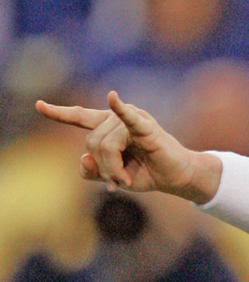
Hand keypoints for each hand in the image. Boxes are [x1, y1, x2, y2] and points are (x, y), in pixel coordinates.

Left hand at [36, 91, 216, 200]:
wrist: (176, 178)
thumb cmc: (149, 173)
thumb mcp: (115, 177)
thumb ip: (94, 171)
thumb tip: (84, 159)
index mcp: (109, 128)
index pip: (80, 117)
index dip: (59, 113)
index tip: (39, 106)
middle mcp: (118, 119)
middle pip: (92, 142)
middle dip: (102, 168)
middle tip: (116, 182)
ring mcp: (133, 120)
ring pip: (105, 145)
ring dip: (113, 168)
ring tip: (124, 180)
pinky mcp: (146, 127)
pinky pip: (128, 118)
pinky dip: (120, 109)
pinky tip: (113, 99)